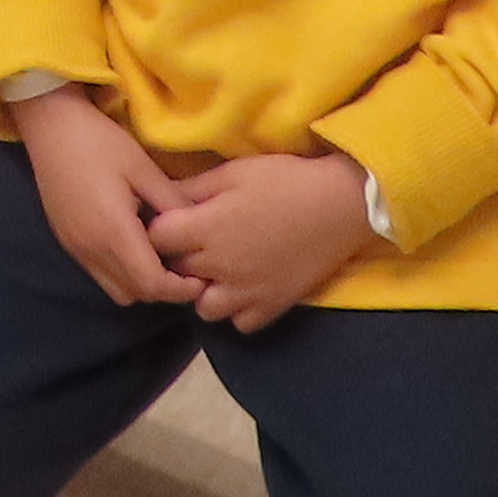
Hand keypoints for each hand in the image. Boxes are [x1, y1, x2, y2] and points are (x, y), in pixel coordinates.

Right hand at [11, 85, 202, 309]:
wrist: (49, 126)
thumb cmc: (99, 142)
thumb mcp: (143, 168)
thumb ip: (172, 205)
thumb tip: (199, 233)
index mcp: (113, 232)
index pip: (152, 284)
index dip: (180, 290)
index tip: (200, 278)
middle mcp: (91, 249)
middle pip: (135, 294)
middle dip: (163, 289)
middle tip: (184, 266)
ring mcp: (75, 248)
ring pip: (116, 290)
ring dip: (140, 283)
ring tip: (157, 256)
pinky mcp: (67, 242)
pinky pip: (100, 274)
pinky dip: (121, 272)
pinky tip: (132, 244)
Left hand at [146, 150, 378, 332]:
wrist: (341, 205)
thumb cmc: (284, 181)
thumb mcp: (233, 173)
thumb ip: (192, 188)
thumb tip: (160, 196)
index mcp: (207, 228)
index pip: (156, 239)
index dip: (158, 228)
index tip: (170, 220)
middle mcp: (221, 266)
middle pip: (177, 272)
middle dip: (179, 257)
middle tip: (194, 240)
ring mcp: (247, 292)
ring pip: (204, 308)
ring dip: (204, 290)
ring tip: (216, 270)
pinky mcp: (272, 307)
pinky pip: (239, 324)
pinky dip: (236, 310)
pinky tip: (243, 288)